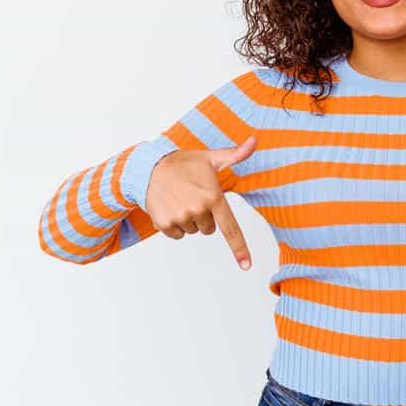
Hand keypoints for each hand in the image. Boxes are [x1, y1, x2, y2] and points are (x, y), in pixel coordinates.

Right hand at [144, 134, 257, 270]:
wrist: (150, 167)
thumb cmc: (185, 163)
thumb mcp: (211, 158)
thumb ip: (236, 154)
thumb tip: (255, 140)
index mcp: (213, 196)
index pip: (230, 228)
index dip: (239, 248)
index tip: (247, 266)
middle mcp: (197, 209)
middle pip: (209, 229)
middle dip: (204, 216)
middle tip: (193, 197)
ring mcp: (180, 217)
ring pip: (193, 231)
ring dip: (189, 220)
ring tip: (180, 199)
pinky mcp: (163, 224)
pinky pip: (177, 235)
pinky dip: (174, 225)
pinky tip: (170, 207)